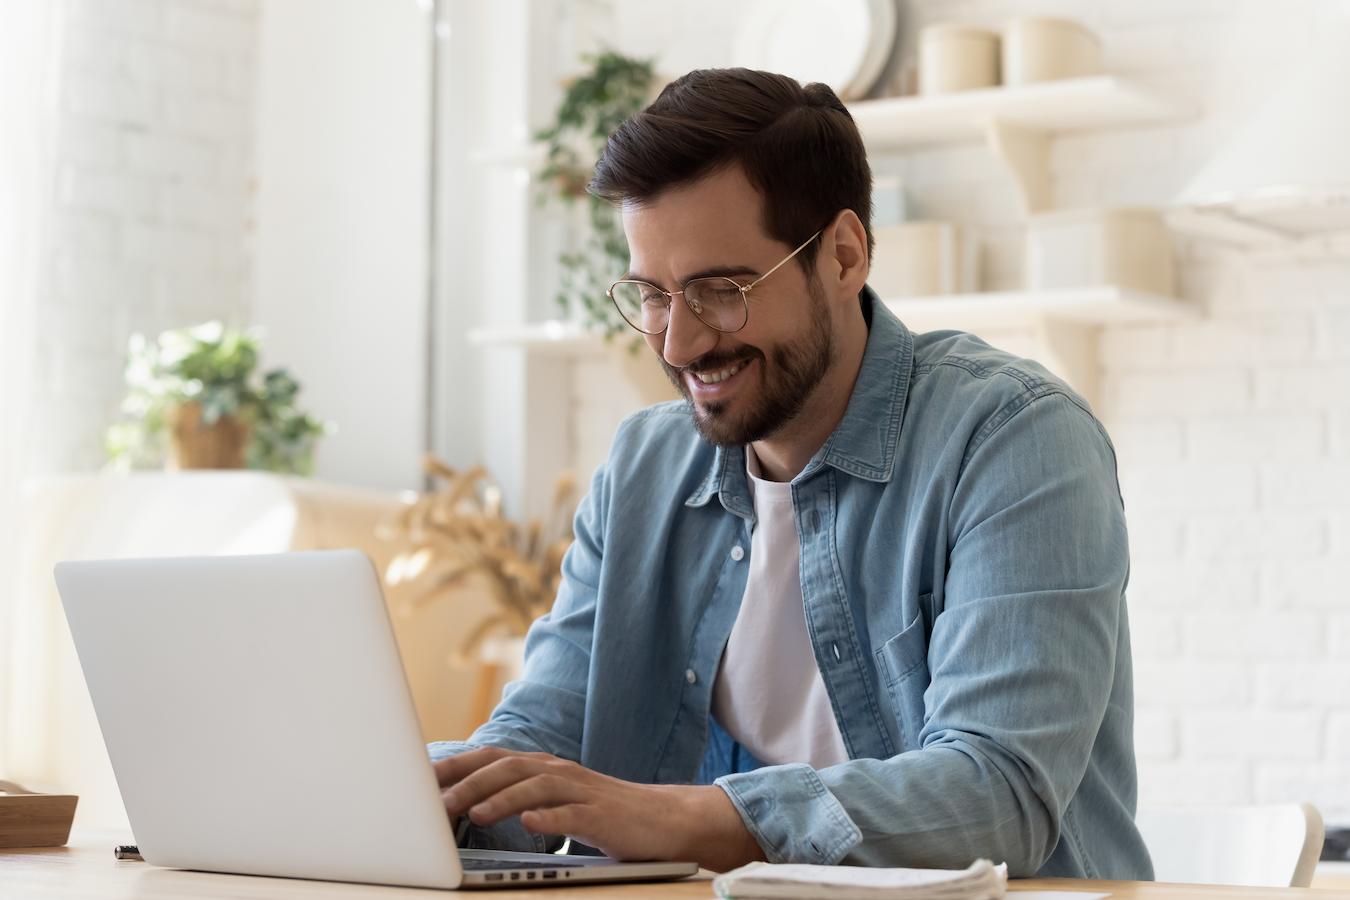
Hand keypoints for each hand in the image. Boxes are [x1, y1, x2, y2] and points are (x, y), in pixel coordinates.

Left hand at [434, 747, 765, 870]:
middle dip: (466, 782)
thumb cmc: (601, 814)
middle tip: (432, 802)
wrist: (663, 820)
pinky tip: (529, 826)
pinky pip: (571, 814)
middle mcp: (557, 772)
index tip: (417, 780)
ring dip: (499, 799)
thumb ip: (515, 797)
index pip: (490, 760)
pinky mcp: (601, 815)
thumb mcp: (553, 801)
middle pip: (505, 769)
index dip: (454, 767)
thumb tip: (462, 805)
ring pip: (533, 788)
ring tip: (469, 814)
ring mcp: (580, 791)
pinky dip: (548, 819)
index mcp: (541, 767)